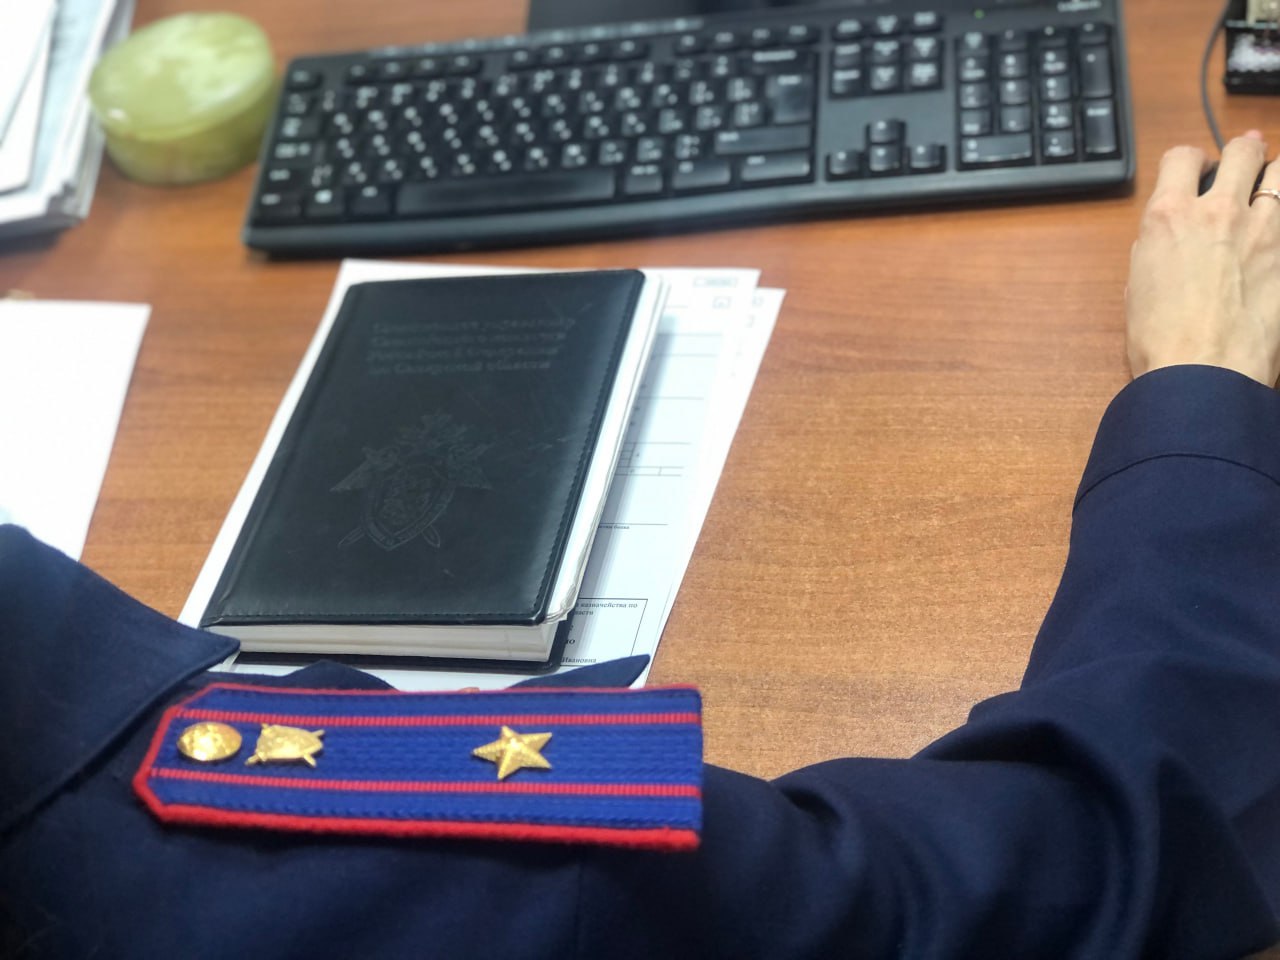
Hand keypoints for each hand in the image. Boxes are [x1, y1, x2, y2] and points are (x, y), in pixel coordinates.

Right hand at [1126, 131, 1279, 385]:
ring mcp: (1263, 229)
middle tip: (1245, 166)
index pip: (1181, 158)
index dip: (1189, 162)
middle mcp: (1217, 211)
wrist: (1202, 372)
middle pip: (1243, 150)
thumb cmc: (1160, 342)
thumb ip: (1157, 250)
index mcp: (1167, 217)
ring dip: (1276, 179)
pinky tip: (1276, 236)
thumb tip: (1168, 240)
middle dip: (1244, 154)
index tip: (1194, 172)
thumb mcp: (1137, 287)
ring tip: (1272, 192)